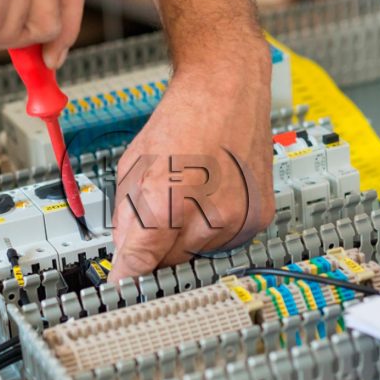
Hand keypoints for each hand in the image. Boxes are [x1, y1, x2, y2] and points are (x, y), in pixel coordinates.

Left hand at [107, 44, 273, 283]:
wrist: (228, 90)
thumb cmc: (182, 118)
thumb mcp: (132, 167)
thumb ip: (125, 218)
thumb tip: (126, 254)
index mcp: (167, 205)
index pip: (140, 267)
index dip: (127, 280)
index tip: (121, 289)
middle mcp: (208, 219)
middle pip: (170, 266)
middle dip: (157, 250)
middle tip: (157, 217)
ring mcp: (238, 221)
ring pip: (199, 256)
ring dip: (187, 239)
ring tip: (189, 196)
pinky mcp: (259, 219)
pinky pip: (226, 243)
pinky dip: (214, 230)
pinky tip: (210, 198)